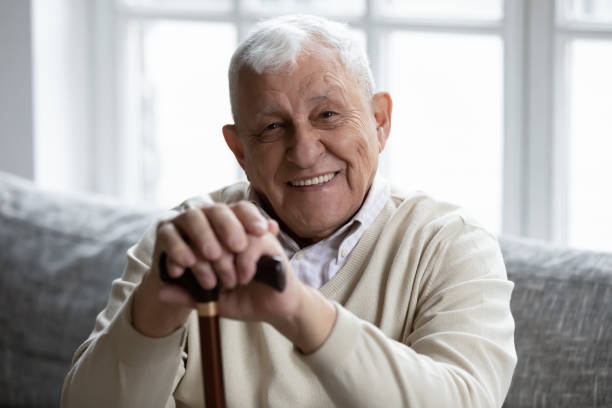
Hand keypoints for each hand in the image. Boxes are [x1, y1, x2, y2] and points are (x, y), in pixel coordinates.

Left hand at [132, 200, 336, 352]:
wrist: (276, 308)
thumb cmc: (244, 300)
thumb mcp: (212, 301)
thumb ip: (190, 295)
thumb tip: (162, 291)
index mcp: (212, 242)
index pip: (188, 233)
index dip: (180, 250)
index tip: (179, 271)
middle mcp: (229, 233)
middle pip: (206, 227)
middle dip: (204, 257)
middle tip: (210, 281)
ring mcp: (249, 233)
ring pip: (228, 233)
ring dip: (225, 260)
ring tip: (230, 281)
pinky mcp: (269, 240)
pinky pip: (251, 241)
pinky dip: (244, 261)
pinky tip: (245, 277)